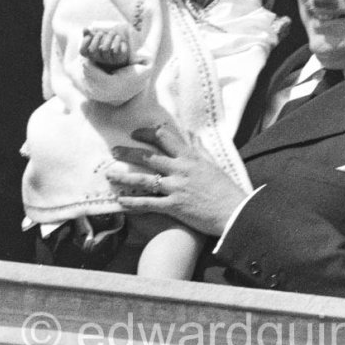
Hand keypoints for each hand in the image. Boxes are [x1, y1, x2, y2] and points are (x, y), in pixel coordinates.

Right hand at [80, 28, 128, 69]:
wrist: (121, 52)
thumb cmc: (105, 44)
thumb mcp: (97, 39)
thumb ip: (89, 34)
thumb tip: (85, 29)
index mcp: (91, 53)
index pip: (82, 51)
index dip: (84, 43)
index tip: (89, 35)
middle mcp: (98, 58)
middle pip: (92, 50)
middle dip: (96, 38)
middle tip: (101, 32)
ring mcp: (107, 59)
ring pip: (104, 49)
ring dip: (108, 38)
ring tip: (112, 32)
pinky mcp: (117, 58)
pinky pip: (115, 50)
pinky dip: (116, 42)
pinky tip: (117, 37)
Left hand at [106, 124, 247, 235]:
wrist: (234, 211)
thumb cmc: (225, 188)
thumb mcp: (213, 164)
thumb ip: (199, 149)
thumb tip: (191, 135)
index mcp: (190, 157)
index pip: (165, 137)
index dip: (147, 133)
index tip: (136, 133)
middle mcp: (180, 169)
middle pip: (149, 156)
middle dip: (128, 152)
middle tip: (114, 150)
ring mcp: (176, 188)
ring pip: (144, 180)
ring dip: (124, 176)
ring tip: (109, 174)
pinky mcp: (174, 206)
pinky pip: (149, 203)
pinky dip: (133, 203)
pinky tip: (121, 201)